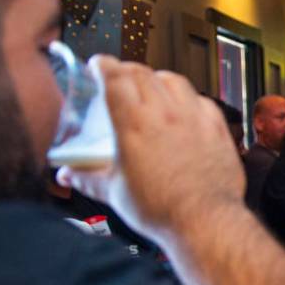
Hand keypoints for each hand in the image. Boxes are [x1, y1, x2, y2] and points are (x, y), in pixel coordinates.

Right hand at [58, 57, 243, 239]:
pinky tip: (184, 108)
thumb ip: (87, 177)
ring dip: (158, 78)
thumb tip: (68, 175)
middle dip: (127, 69)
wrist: (205, 221)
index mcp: (134, 123)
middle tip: (120, 76)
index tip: (98, 64)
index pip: (115, 77)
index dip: (103, 65)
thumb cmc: (162, 209)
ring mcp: (195, 118)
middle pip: (143, 73)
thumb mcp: (114, 192)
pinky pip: (201, 100)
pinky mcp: (216, 128)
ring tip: (151, 87)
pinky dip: (188, 97)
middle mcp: (166, 114)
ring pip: (174, 81)